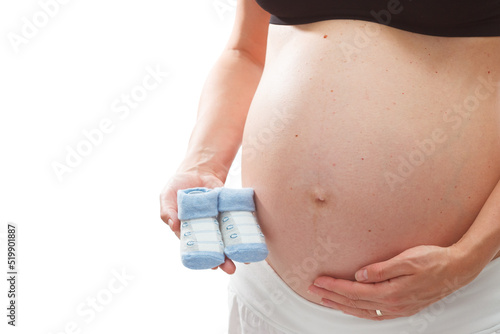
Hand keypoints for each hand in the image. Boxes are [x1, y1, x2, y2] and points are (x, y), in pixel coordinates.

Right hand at [159, 168, 235, 273]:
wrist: (198, 169)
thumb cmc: (178, 186)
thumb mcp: (167, 196)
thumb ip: (167, 210)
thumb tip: (174, 225)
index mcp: (189, 232)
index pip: (198, 250)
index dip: (205, 260)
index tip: (213, 267)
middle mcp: (206, 230)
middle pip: (215, 249)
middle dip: (223, 261)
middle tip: (230, 269)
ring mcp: (219, 221)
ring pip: (228, 240)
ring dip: (236, 251)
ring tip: (245, 260)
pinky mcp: (229, 211)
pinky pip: (238, 223)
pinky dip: (245, 232)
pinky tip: (252, 240)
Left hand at [307, 245, 480, 319]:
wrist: (457, 269)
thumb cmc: (434, 260)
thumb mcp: (407, 260)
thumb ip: (382, 269)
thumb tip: (359, 275)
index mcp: (392, 292)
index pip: (354, 291)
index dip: (334, 286)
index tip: (319, 281)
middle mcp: (393, 304)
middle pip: (354, 303)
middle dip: (332, 296)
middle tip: (314, 289)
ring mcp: (398, 308)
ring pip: (363, 311)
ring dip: (342, 306)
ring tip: (326, 299)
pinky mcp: (402, 307)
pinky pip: (375, 314)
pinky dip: (359, 312)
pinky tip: (352, 308)